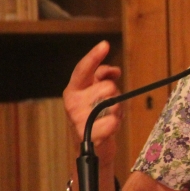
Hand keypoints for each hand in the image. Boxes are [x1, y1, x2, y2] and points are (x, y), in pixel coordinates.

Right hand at [63, 41, 123, 164]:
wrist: (93, 145)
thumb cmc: (97, 115)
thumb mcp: (98, 93)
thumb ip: (103, 77)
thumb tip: (112, 71)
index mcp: (73, 90)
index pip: (83, 70)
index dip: (94, 57)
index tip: (105, 45)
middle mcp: (72, 103)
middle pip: (108, 86)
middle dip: (115, 94)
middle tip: (108, 105)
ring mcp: (78, 119)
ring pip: (114, 103)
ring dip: (117, 109)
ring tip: (107, 117)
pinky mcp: (87, 135)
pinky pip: (114, 121)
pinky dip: (116, 124)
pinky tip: (108, 128)